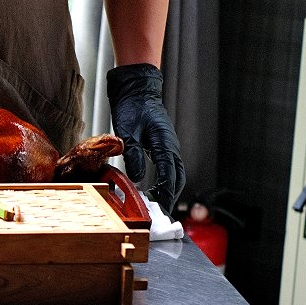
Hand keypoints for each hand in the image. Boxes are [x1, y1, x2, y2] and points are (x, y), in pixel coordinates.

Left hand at [107, 63, 184, 214]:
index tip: (162, 209)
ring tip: (157, 205)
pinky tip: (154, 189)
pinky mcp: (162, 146)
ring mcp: (168, 147)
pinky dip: (165, 181)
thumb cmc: (132, 107)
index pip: (170, 175)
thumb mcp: (128, 132)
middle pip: (178, 178)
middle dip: (171, 196)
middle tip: (161, 213)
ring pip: (175, 174)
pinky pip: (168, 168)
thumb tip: (137, 178)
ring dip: (168, 190)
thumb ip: (133, 155)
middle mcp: (170, 147)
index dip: (167, 194)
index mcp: (164, 143)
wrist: (136, 91)